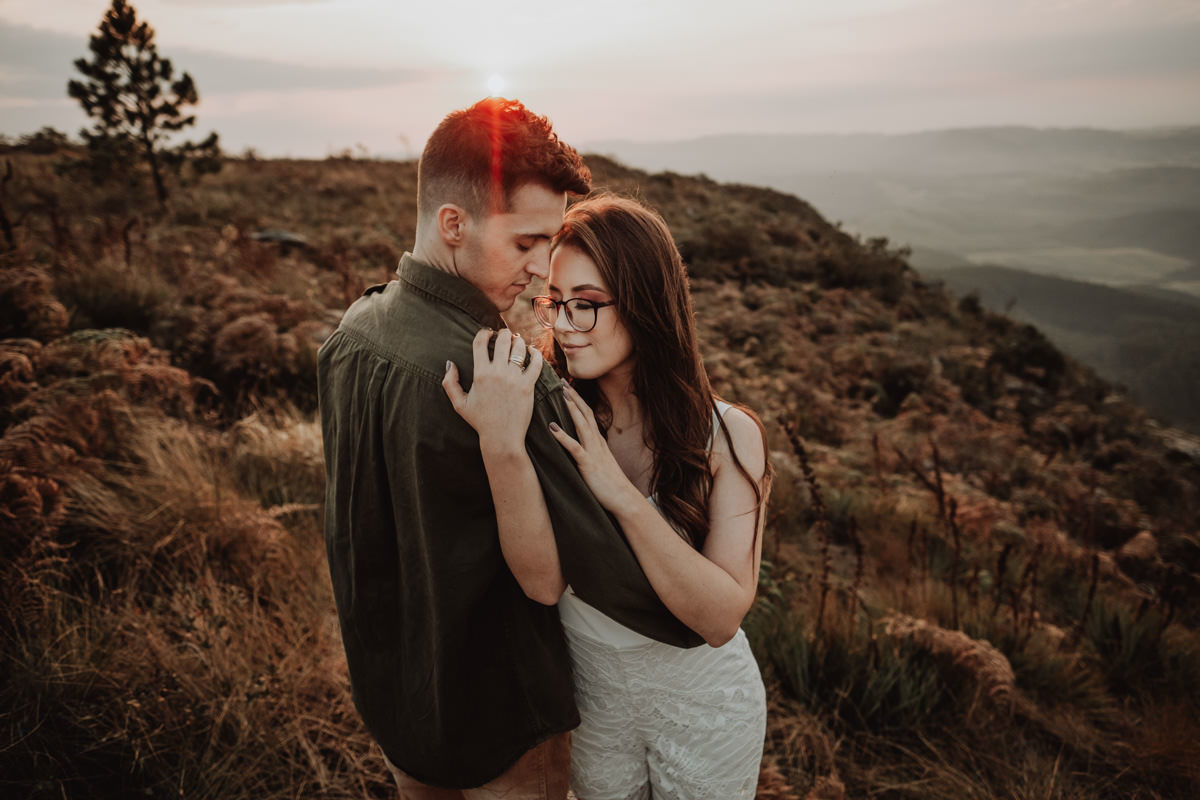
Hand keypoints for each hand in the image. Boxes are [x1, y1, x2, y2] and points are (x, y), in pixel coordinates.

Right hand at [443, 328, 542, 452]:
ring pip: (519, 348)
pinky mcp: (528, 385)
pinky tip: (532, 352)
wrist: (501, 437)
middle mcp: (497, 373)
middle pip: (503, 340)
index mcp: (480, 374)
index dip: (484, 332)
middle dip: (504, 333)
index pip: (481, 342)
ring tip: (517, 342)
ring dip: (519, 341)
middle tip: (505, 335)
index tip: (487, 333)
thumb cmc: (480, 421)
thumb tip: (449, 364)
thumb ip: (450, 383)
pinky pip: (536, 363)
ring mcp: (514, 379)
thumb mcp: (459, 404)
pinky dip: (535, 353)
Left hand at [549, 384, 641, 511]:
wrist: (624, 499)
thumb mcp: (601, 464)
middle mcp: (597, 443)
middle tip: (562, 381)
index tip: (568, 387)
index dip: (578, 400)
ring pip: (581, 425)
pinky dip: (563, 437)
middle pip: (585, 414)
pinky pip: (574, 448)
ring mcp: (593, 452)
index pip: (588, 415)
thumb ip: (592, 453)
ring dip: (571, 408)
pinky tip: (552, 427)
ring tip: (561, 394)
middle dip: (574, 397)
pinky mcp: (588, 464)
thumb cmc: (610, 485)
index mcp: (598, 442)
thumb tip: (582, 446)